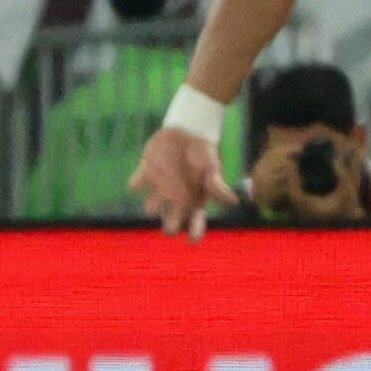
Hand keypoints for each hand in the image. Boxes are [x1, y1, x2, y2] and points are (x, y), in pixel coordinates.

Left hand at [128, 127, 238, 241]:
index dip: (194, 232)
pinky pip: (136, 183)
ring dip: (152, 205)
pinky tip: (138, 183)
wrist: (187, 131)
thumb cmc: (203, 152)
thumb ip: (217, 185)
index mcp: (193, 200)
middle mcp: (175, 199)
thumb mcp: (212, 168)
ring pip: (151, 206)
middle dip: (170, 225)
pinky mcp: (146, 172)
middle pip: (171, 220)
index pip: (195, 222)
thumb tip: (234, 201)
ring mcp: (159, 188)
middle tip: (171, 225)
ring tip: (155, 205)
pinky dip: (136, 183)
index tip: (193, 239)